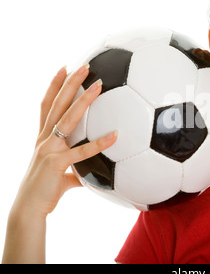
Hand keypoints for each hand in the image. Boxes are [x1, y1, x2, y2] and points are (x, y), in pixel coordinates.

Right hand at [13, 64, 117, 217]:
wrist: (29, 207)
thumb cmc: (44, 189)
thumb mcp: (60, 171)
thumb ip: (75, 167)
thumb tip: (90, 172)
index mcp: (44, 137)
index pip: (48, 105)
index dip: (55, 86)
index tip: (63, 68)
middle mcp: (44, 138)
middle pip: (57, 104)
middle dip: (70, 83)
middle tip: (84, 65)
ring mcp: (49, 149)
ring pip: (68, 119)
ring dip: (84, 100)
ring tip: (99, 85)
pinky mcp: (56, 163)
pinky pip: (82, 152)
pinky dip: (100, 143)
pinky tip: (116, 134)